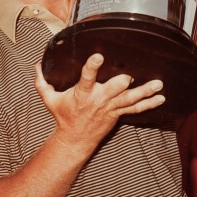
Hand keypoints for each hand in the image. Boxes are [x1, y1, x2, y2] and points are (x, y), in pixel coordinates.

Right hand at [35, 53, 164, 152]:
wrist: (75, 140)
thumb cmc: (63, 116)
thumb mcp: (49, 99)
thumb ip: (42, 82)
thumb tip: (36, 66)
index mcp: (83, 93)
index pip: (87, 77)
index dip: (92, 67)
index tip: (98, 56)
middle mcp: (99, 99)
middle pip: (113, 89)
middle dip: (121, 83)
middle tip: (129, 76)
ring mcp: (110, 107)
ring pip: (130, 98)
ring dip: (144, 92)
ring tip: (158, 84)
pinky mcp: (118, 113)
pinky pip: (136, 109)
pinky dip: (149, 103)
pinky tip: (160, 98)